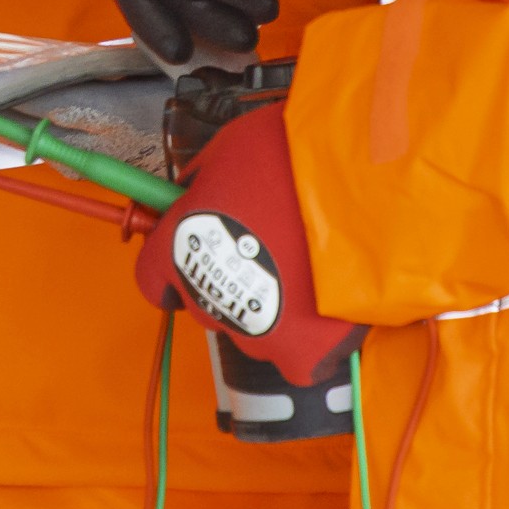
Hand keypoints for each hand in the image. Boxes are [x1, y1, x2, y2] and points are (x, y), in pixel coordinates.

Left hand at [133, 105, 359, 386]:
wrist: (356, 186)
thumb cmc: (288, 157)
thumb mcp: (227, 149)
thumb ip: (204, 180)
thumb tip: (198, 191)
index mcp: (176, 252)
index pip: (151, 279)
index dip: (172, 267)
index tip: (198, 256)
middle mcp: (207, 302)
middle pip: (207, 305)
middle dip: (231, 282)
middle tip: (268, 249)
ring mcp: (255, 334)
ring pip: (253, 334)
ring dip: (272, 312)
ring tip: (308, 273)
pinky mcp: (303, 354)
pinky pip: (299, 359)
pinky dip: (311, 342)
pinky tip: (328, 307)